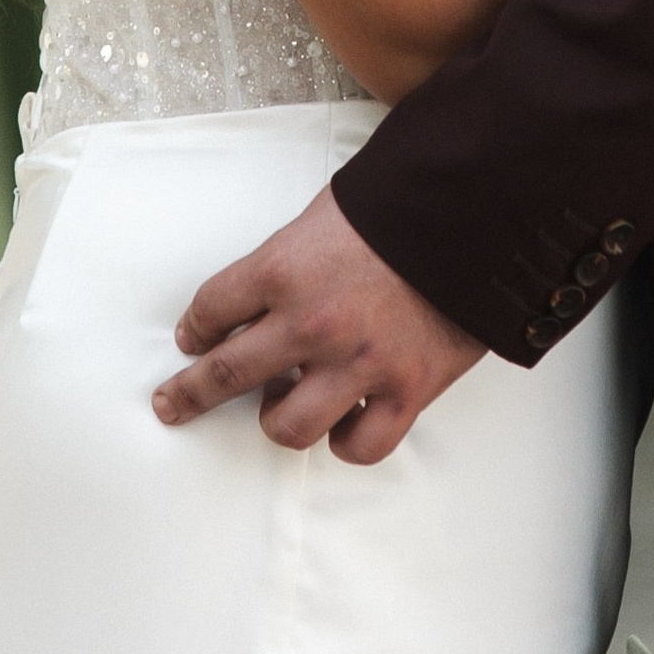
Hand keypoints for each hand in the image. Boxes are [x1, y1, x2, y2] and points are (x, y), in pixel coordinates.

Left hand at [152, 186, 486, 460]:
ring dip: (278, 417)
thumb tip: (262, 301)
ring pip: (285, 426)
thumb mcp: (326, 215)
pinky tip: (344, 422)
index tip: (191, 340)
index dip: (194, 329)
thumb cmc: (402, 207)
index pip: (211, 310)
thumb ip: (289, 262)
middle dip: (190, 393)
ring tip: (287, 400)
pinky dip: (346, 440)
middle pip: (226, 374)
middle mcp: (310, 322)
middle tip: (173, 404)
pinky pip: (357, 447)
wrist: (480, 214)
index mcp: (282, 268)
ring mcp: (357, 363)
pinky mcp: (405, 391)